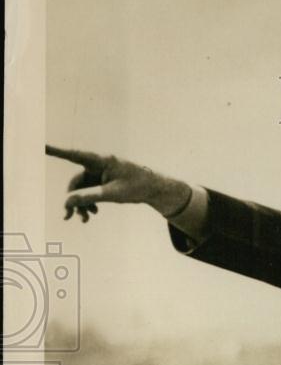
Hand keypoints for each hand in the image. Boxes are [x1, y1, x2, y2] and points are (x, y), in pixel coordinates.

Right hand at [46, 145, 191, 221]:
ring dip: (81, 204)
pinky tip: (92, 213)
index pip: (74, 155)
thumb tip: (67, 201)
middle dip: (72, 200)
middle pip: (75, 182)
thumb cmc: (137, 187)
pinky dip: (88, 202)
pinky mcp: (101, 180)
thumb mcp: (112, 194)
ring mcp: (99, 173)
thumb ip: (89, 197)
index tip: (40, 145)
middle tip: (68, 217)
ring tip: (85, 219)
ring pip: (81, 189)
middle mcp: (97, 164)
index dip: (55, 151)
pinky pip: (88, 191)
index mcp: (101, 161)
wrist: (154, 189)